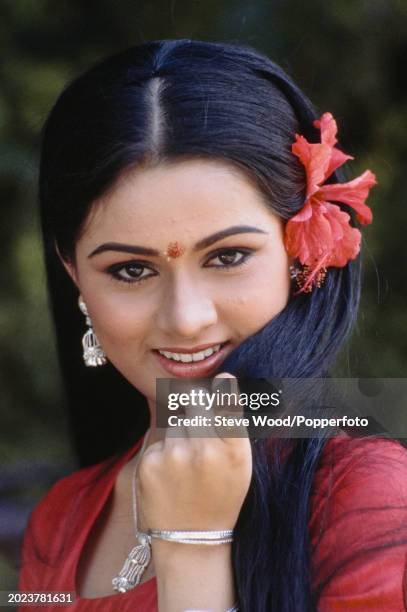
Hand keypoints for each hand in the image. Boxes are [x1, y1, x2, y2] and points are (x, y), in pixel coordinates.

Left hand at [136, 373, 252, 535]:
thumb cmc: (222, 496)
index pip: (227, 407)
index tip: (223, 380)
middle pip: (194, 403)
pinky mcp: (149, 463)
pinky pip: (159, 441)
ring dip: (180, 434)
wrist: (192, 540)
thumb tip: (223, 379)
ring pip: (176, 422)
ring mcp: (173, 456)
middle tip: (201, 433)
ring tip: (187, 466)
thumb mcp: (240, 464)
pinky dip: (164, 452)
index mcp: (232, 451)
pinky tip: (172, 476)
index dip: (224, 390)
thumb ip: (232, 423)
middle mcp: (203, 450)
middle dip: (196, 408)